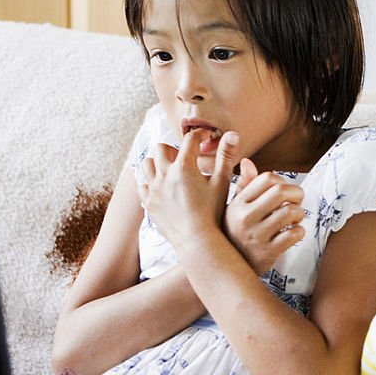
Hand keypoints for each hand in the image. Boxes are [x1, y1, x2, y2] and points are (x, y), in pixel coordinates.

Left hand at [137, 129, 239, 246]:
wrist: (197, 241)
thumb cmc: (213, 212)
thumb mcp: (223, 182)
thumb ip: (226, 156)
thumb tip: (232, 134)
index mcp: (184, 166)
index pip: (190, 139)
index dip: (199, 135)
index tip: (204, 138)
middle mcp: (165, 174)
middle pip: (162, 148)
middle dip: (174, 149)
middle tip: (187, 158)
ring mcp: (154, 189)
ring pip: (148, 164)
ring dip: (159, 163)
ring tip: (172, 171)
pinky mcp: (148, 203)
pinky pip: (143, 185)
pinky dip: (151, 183)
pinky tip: (163, 189)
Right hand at [223, 157, 305, 274]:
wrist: (225, 269)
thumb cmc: (234, 234)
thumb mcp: (233, 209)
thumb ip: (243, 186)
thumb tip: (247, 162)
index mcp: (238, 203)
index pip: (267, 178)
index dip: (282, 181)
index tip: (284, 190)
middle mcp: (246, 217)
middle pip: (281, 191)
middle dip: (297, 193)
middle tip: (298, 199)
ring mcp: (257, 235)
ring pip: (291, 212)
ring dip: (300, 213)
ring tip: (295, 218)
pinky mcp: (268, 252)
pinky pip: (294, 234)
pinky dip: (300, 231)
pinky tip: (294, 232)